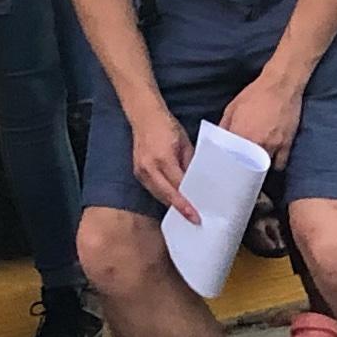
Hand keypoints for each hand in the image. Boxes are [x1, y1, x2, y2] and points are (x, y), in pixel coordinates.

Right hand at [128, 102, 198, 220]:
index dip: (187, 203)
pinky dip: (163, 196)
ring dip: (171, 205)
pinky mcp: (137, 172)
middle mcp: (149, 167)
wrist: (144, 116)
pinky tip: (174, 201)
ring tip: (186, 214)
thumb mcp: (185, 144)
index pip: (177, 187)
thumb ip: (190, 164)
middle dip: (180, 209)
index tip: (196, 216)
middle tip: (193, 220)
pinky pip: (152, 189)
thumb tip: (199, 183)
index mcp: (163, 158)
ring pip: (158, 195)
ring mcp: (140, 171)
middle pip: (166, 195)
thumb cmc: (167, 126)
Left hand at [218, 67, 306, 170]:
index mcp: (240, 134)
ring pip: (262, 168)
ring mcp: (273, 146)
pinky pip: (279, 164)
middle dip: (241, 171)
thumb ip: (224, 126)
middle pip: (246, 167)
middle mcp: (256, 143)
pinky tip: (269, 163)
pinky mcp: (286, 145)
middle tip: (237, 171)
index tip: (224, 168)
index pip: (229, 158)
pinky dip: (274, 166)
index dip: (226, 165)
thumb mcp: (233, 107)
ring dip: (256, 170)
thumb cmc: (255, 93)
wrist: (281, 84)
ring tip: (251, 171)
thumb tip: (217, 142)